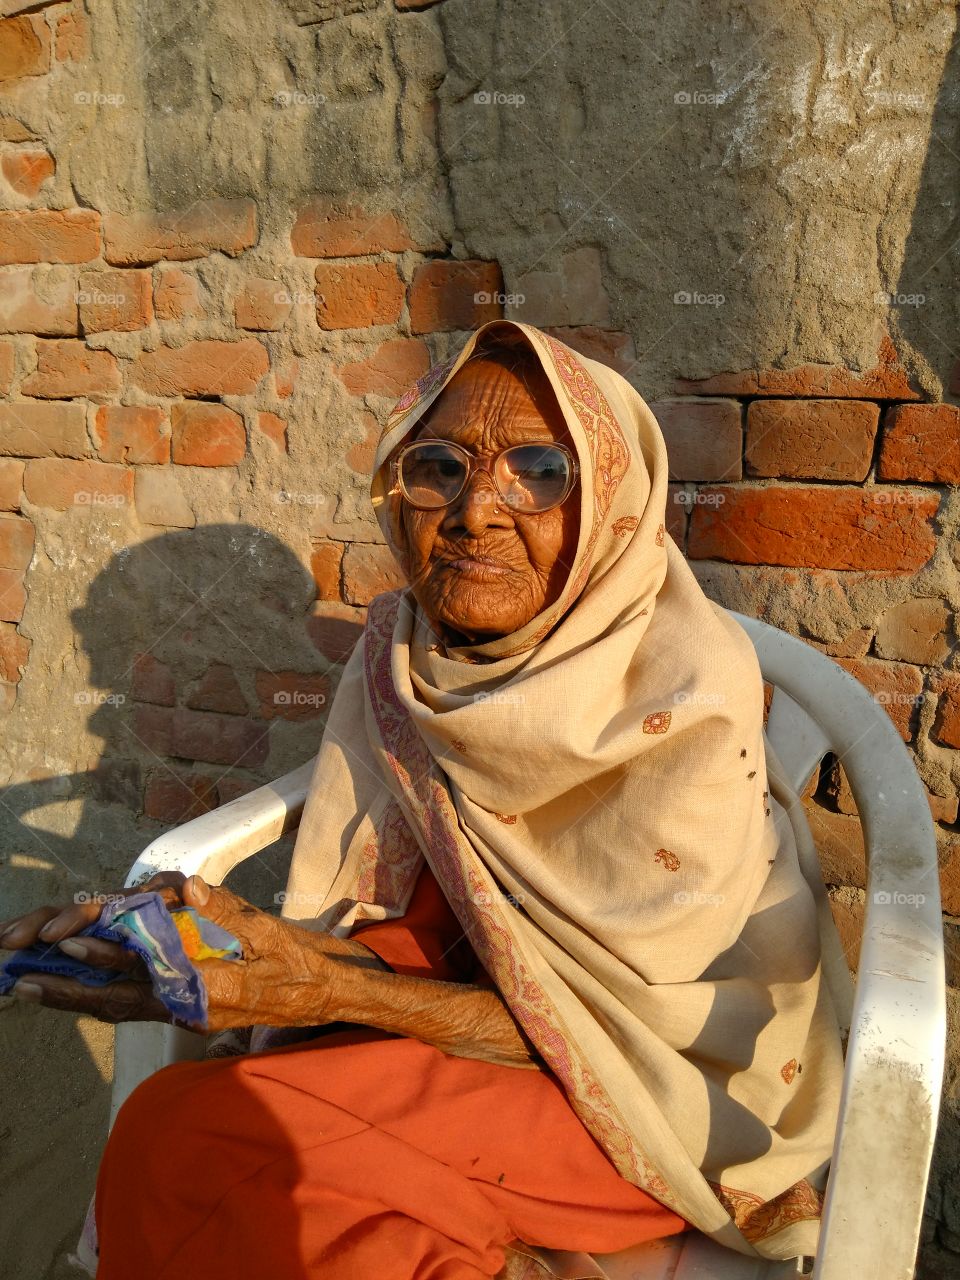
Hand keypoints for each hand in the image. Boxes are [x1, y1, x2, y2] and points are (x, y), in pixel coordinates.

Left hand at [0, 873, 372, 1031]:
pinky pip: (135, 1008)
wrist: (327, 996)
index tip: (65, 939)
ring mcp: (185, 1013)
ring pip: (117, 1007)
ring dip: (73, 997)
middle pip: (115, 998)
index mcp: (207, 986)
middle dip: (67, 986)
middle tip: (19, 974)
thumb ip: (227, 910)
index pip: (142, 968)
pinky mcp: (187, 1012)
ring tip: (27, 988)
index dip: (102, 954)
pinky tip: (75, 991)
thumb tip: (188, 887)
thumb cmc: (302, 964)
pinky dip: (100, 999)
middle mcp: (188, 1005)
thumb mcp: (270, 932)